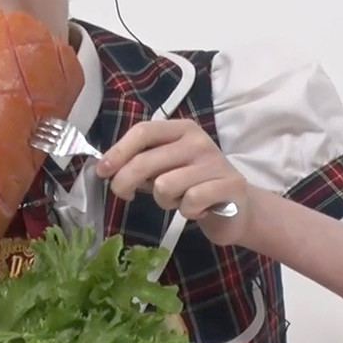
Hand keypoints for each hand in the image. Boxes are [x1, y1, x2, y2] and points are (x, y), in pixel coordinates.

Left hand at [94, 119, 251, 245]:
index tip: (101, 170)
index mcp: (181, 130)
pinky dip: (187, 212)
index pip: (143, 132)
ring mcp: (215, 162)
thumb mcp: (166, 168)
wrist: (240, 207)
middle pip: (146, 160)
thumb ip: (141, 163)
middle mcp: (198, 141)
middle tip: (123, 195)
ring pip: (164, 186)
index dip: (118, 151)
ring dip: (164, 201)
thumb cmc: (194, 184)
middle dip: (125, 182)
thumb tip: (107, 167)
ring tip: (178, 200)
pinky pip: (190, 201)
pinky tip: (198, 209)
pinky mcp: (230, 185)